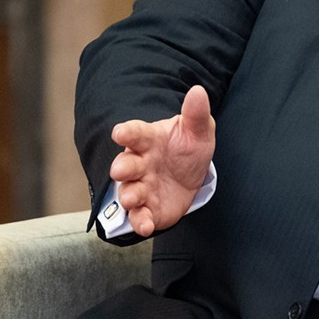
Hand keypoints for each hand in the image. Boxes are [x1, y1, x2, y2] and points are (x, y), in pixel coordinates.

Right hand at [108, 85, 214, 237]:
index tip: (119, 132)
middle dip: (122, 168)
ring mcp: (141, 187)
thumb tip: (198, 91)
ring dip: (128, 196)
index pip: (135, 133)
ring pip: (128, 192)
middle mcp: (140, 163)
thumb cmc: (188, 147)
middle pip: (126, 165)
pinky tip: (145, 226)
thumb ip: (196, 114)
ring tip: (130, 200)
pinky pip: (140, 216)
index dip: (127, 132)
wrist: (192, 175)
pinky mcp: (148, 209)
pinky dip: (140, 222)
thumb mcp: (197, 131)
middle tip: (119, 171)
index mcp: (148, 140)